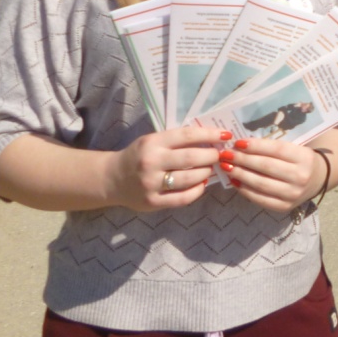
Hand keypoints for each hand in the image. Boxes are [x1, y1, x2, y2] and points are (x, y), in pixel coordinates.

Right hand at [105, 126, 224, 210]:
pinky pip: (182, 198)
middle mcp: (151, 162)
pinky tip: (201, 184)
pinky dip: (197, 190)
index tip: (226, 135)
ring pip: (189, 179)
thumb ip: (177, 141)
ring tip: (209, 169)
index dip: (210, 134)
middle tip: (219, 155)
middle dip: (211, 156)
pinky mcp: (153, 202)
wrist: (111, 179)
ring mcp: (151, 184)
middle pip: (191, 158)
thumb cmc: (138, 156)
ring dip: (205, 173)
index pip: (187, 135)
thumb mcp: (153, 141)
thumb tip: (211, 139)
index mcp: (152, 143)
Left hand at [220, 137, 328, 213]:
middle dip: (243, 159)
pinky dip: (245, 190)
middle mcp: (301, 176)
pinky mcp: (284, 207)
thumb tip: (241, 145)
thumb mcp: (294, 148)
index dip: (255, 146)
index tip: (238, 142)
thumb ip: (272, 147)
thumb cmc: (300, 159)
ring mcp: (293, 194)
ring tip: (226, 167)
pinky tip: (234, 181)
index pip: (276, 149)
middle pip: (266, 166)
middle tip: (226, 154)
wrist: (318, 179)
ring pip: (261, 183)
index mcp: (304, 157)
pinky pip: (260, 198)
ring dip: (240, 174)